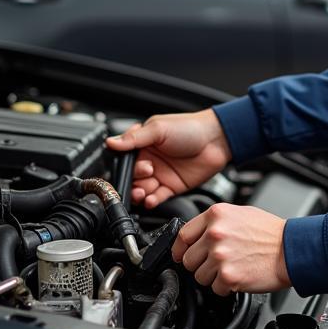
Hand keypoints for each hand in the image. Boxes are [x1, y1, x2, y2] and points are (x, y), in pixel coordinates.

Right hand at [105, 110, 231, 207]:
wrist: (216, 139)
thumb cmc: (190, 127)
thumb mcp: (158, 129)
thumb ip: (134, 138)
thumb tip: (111, 142)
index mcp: (143, 144)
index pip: (125, 160)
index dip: (127, 167)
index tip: (134, 167)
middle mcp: (150, 160)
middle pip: (132, 178)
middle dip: (133, 181)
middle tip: (145, 175)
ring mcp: (161, 174)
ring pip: (143, 189)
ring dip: (139, 194)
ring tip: (142, 193)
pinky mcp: (172, 187)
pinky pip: (157, 197)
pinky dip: (151, 201)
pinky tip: (150, 200)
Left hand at [172, 203, 289, 295]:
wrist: (292, 250)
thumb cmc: (271, 233)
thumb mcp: (240, 213)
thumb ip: (216, 222)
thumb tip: (196, 234)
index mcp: (216, 215)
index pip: (182, 235)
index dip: (181, 248)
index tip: (182, 254)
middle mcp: (215, 234)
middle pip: (188, 259)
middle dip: (200, 264)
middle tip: (218, 263)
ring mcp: (220, 255)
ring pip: (199, 276)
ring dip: (213, 277)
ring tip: (232, 268)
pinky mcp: (228, 276)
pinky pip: (215, 289)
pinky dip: (226, 287)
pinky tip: (239, 276)